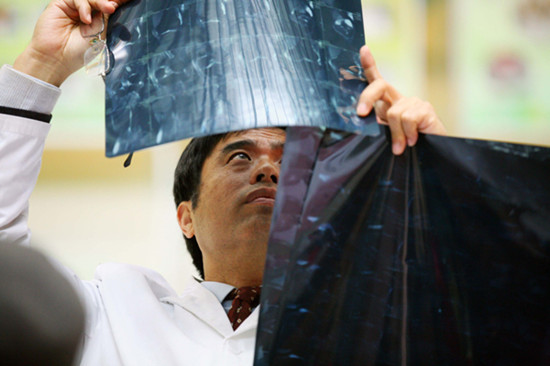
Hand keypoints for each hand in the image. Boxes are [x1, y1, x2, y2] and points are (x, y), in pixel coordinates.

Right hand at [13, 0, 129, 86]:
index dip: (118, 3)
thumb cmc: (78, 52)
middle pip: (100, 1)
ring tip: (109, 9)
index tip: (130, 1)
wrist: (57, 59)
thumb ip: (107, 18)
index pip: (108, 7)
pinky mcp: (61, 4)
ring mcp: (74, 8)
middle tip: (117, 5)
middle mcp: (86, 13)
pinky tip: (86, 19)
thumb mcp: (100, 34)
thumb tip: (115, 4)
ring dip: (100, 2)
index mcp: (97, 21)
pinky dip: (84, 7)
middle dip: (110, 1)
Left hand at [356, 45, 445, 154]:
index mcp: (388, 103)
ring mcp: (414, 102)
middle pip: (379, 86)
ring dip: (395, 134)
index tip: (363, 50)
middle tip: (361, 113)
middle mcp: (400, 99)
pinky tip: (414, 140)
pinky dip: (408, 134)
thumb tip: (364, 119)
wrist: (431, 155)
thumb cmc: (406, 145)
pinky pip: (407, 119)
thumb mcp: (387, 135)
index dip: (369, 65)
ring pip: (393, 113)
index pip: (377, 81)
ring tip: (403, 145)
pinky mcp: (425, 109)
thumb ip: (378, 126)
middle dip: (367, 97)